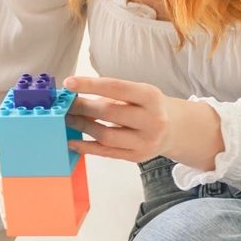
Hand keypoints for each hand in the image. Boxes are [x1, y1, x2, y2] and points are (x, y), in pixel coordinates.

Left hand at [64, 76, 223, 169]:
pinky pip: (107, 153)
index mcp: (151, 96)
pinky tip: (73, 141)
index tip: (69, 83)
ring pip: (106, 135)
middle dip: (82, 107)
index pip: (116, 87)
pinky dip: (87, 147)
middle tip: (65, 104)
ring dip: (82, 126)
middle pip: (109, 112)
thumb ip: (113, 93)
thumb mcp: (139, 92)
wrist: (174, 129)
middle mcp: (152, 119)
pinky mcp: (138, 156)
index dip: (90, 84)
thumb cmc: (149, 106)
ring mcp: (146, 141)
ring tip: (68, 119)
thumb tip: (76, 93)